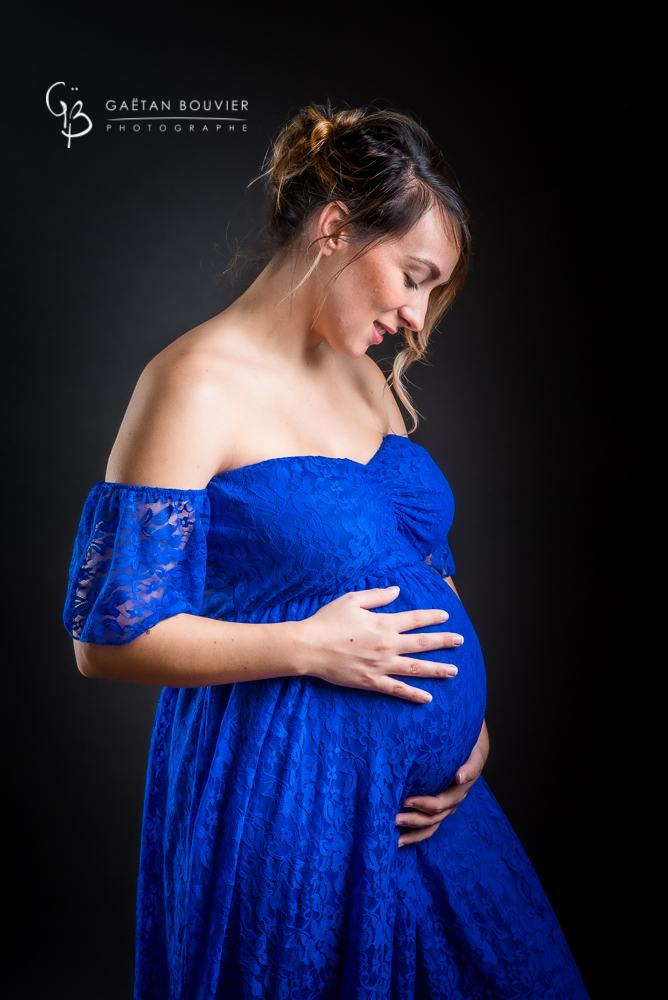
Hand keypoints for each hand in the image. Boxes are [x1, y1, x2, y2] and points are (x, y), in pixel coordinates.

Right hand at [300, 585, 463, 702]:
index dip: (432, 617)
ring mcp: (381, 665)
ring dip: (437, 669)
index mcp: (384, 623)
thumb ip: (377, 596)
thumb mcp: (351, 600)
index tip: (446, 616)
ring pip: (416, 668)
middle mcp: (388, 644)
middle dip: (444, 641)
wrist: (309, 647)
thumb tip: (397, 591)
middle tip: (460, 641)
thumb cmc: (328, 621)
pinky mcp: (372, 681)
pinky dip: (413, 694)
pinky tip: (427, 698)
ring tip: (453, 671)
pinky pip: (397, 689)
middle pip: (423, 643)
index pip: (415, 619)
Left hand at [395, 720, 488, 845]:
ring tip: (395, 839)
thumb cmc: (468, 752)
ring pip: (429, 827)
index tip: (406, 801)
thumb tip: (459, 777)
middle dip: (413, 820)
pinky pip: (427, 826)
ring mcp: (444, 808)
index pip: (440, 803)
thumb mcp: (473, 756)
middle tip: (394, 819)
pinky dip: (414, 834)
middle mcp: (451, 803)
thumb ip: (470, 767)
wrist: (470, 752)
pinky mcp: (437, 809)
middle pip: (432, 819)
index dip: (423, 804)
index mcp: (458, 792)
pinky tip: (399, 839)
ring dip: (413, 833)